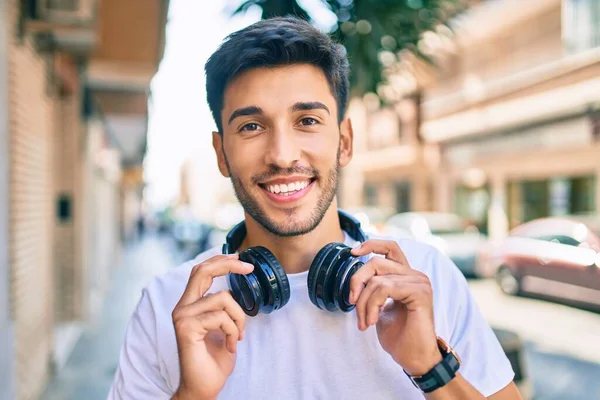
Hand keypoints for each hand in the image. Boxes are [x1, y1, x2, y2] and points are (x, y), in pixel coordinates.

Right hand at [171, 255, 253, 399]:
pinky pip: (221, 317)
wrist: (204, 387)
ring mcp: (182, 317)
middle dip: (228, 265)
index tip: (240, 258)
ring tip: (237, 337)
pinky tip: (231, 345)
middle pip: (203, 271)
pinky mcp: (187, 328)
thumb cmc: (214, 359)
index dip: (220, 260)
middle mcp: (182, 307)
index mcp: (189, 304)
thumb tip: (236, 287)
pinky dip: (233, 331)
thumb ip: (223, 307)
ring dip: (239, 319)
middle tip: (249, 268)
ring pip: (223, 298)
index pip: (201, 271)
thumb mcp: (223, 326)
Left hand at [349, 239, 441, 375]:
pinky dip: (372, 305)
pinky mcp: (420, 292)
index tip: (352, 253)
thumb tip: (356, 280)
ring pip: (376, 279)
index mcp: (406, 275)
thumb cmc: (399, 336)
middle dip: (357, 282)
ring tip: (365, 322)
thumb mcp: (379, 307)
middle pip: (375, 262)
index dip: (370, 245)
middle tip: (352, 304)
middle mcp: (415, 275)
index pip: (389, 247)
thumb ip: (373, 289)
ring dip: (364, 303)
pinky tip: (372, 321)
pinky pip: (384, 288)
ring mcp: (419, 282)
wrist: (415, 359)